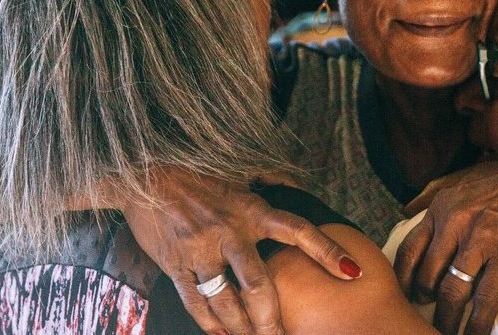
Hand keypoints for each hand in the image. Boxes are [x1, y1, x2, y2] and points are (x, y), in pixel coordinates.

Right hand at [122, 168, 360, 334]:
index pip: (298, 230)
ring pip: (228, 301)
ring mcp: (201, 249)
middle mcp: (229, 230)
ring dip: (243, 328)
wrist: (145, 178)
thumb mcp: (237, 183)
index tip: (352, 271)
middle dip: (272, 319)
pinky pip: (197, 302)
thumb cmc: (196, 180)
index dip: (327, 251)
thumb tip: (290, 189)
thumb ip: (263, 195)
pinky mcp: (176, 264)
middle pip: (259, 285)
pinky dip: (211, 324)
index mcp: (251, 209)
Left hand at [394, 145, 497, 334]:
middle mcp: (454, 225)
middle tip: (426, 313)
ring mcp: (480, 242)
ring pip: (452, 291)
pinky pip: (486, 297)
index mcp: (441, 208)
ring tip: (443, 332)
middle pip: (427, 275)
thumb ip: (431, 193)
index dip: (404, 278)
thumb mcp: (463, 176)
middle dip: (424, 300)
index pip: (409, 250)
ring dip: (446, 318)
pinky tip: (474, 334)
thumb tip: (405, 210)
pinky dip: (478, 321)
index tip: (405, 293)